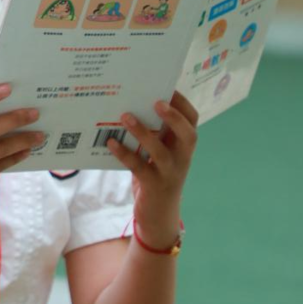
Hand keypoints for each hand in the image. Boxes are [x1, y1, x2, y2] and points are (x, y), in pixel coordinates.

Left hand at [106, 90, 198, 246]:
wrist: (158, 216)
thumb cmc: (156, 176)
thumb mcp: (160, 153)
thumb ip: (156, 134)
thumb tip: (133, 102)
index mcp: (183, 146)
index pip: (192, 121)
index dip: (183, 104)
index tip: (168, 87)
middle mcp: (182, 158)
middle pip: (188, 135)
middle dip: (174, 117)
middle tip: (156, 101)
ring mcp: (170, 173)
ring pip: (161, 152)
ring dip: (144, 133)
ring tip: (125, 116)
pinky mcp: (154, 186)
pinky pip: (139, 167)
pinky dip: (124, 154)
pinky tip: (110, 142)